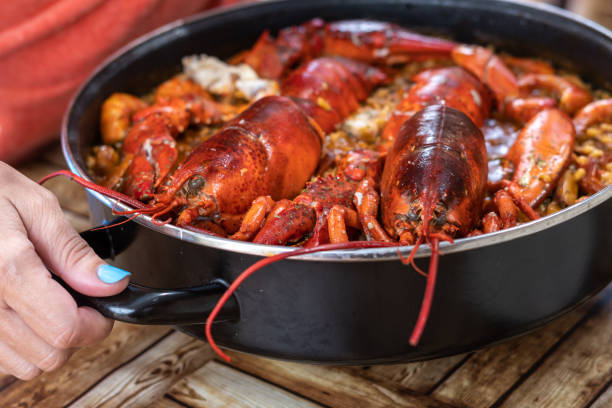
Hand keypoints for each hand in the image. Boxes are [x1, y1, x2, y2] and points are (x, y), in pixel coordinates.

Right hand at [0, 162, 129, 379]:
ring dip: (49, 341)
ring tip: (49, 300)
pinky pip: (2, 359)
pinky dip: (22, 344)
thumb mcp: (36, 207)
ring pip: (26, 365)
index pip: (65, 329)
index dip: (97, 323)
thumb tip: (112, 284)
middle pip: (49, 356)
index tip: (103, 302)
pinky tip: (24, 309)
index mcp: (5, 269)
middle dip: (77, 332)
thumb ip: (73, 252)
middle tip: (79, 298)